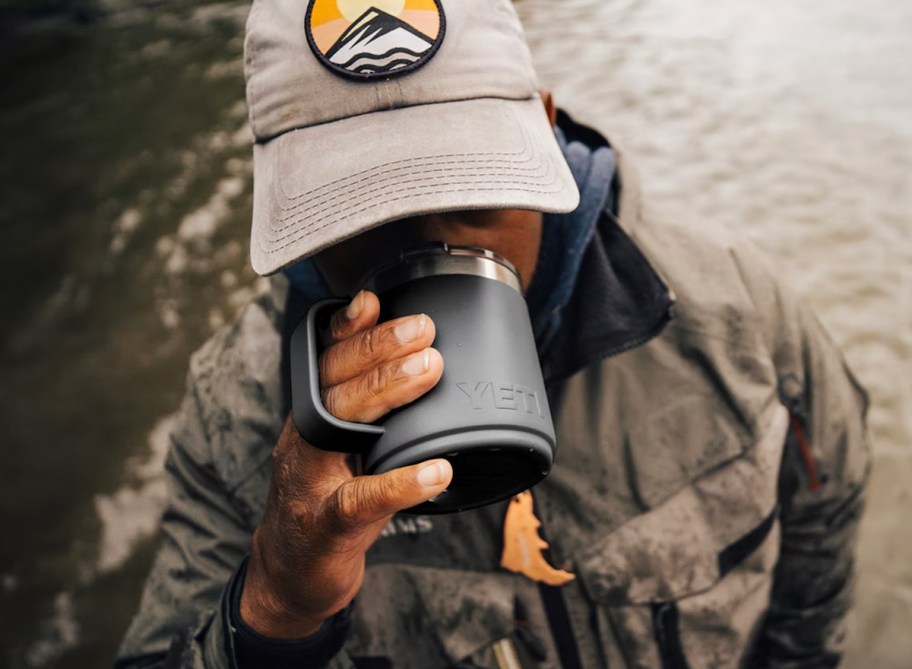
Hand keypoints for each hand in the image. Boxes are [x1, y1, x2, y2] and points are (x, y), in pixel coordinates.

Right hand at [240, 290, 450, 638]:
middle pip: (334, 382)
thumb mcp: (346, 447)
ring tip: (431, 370)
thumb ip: (372, 412)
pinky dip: (401, 483)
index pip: (324, 361)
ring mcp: (310, 480)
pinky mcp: (326, 526)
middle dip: (378, 349)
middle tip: (425, 330)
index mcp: (310, 415)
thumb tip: (423, 365)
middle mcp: (303, 438)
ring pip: (340, 425)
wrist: (292, 573)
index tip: (374, 299)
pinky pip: (361, 499)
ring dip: (386, 391)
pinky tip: (437, 471)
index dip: (345, 328)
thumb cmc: (330, 499)